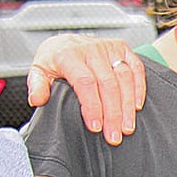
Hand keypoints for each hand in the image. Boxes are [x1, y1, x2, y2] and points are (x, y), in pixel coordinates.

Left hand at [28, 34, 146, 144]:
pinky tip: (137, 106)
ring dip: (128, 105)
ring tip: (127, 127)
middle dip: (113, 113)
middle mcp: (91, 49)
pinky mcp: (122, 48)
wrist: (65, 41)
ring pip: (125, 78)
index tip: (96, 127)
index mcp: (69, 55)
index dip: (93, 106)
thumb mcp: (39, 70)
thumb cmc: (54, 60)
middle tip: (114, 136)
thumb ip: (37, 85)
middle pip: (108, 84)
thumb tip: (37, 100)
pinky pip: (136, 68)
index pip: (85, 82)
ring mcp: (109, 48)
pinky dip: (139, 88)